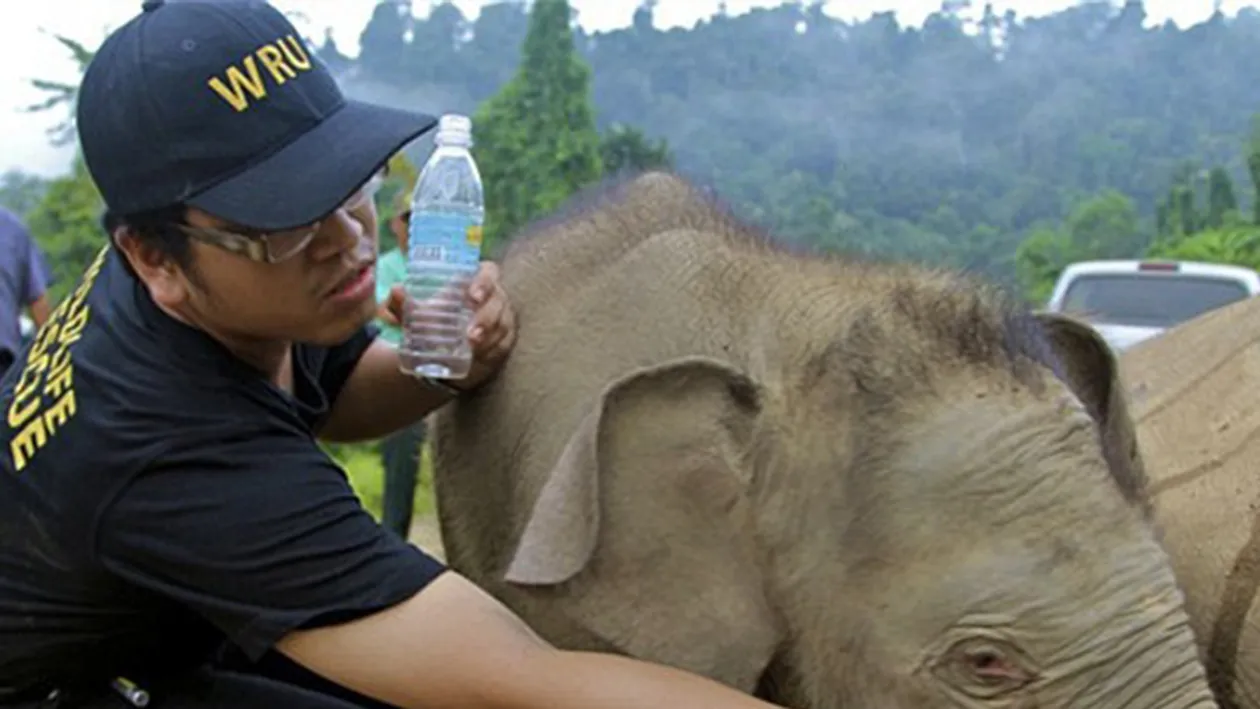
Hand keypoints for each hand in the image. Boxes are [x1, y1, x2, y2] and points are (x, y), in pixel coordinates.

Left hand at [386, 261, 516, 391]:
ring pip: (503, 324)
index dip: (484, 282)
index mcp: (474, 280)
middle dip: (486, 317)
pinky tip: (481, 355)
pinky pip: (503, 343)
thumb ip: (403, 303)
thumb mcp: (418, 311)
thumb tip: (396, 291)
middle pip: (498, 301)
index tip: (472, 296)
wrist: (446, 347)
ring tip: (472, 346)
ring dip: (489, 336)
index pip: (488, 272)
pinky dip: (492, 349)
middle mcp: (493, 296)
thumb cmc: (436, 318)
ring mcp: (502, 318)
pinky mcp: (504, 339)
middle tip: (470, 333)